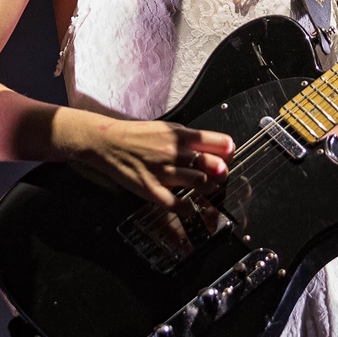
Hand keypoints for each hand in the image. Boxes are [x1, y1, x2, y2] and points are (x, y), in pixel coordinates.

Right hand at [78, 117, 234, 206]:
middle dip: (222, 172)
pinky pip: (176, 203)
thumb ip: (189, 138)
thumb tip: (214, 147)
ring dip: (208, 188)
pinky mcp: (151, 188)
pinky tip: (190, 207)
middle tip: (220, 176)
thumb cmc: (137, 136)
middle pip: (213, 164)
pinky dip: (188, 208)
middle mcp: (175, 152)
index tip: (229, 157)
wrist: (107, 142)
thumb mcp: (167, 128)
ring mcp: (164, 171)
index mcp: (180, 135)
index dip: (228, 151)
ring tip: (205, 189)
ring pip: (200, 183)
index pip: (217, 142)